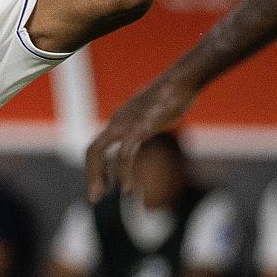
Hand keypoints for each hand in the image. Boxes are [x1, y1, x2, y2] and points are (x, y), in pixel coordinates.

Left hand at [85, 74, 196, 199]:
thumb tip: (150, 134)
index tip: (103, 186)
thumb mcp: (156, 114)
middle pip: (92, 151)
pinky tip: (128, 190)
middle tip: (95, 198)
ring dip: (97, 176)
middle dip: (91, 175)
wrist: (184, 79)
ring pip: (98, 151)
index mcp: (120, 121)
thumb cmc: (176, 95)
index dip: (97, 168)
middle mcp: (118, 122)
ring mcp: (126, 124)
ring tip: (102, 197)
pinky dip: (123, 173)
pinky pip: (124, 154)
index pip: (98, 147)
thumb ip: (147, 126)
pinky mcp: (139, 127)